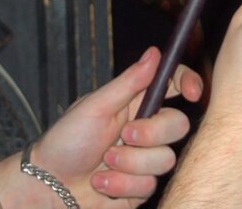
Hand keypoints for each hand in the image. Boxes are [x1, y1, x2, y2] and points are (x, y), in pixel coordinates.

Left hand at [0, 47, 201, 208]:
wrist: (50, 186)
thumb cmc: (65, 142)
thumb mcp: (95, 106)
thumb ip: (129, 83)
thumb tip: (155, 53)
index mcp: (134, 104)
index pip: (172, 86)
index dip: (188, 84)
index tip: (191, 92)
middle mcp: (144, 130)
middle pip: (178, 125)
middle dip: (151, 133)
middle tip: (124, 136)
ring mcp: (144, 160)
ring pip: (165, 159)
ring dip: (130, 163)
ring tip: (104, 163)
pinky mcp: (140, 187)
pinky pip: (149, 185)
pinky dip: (122, 185)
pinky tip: (101, 183)